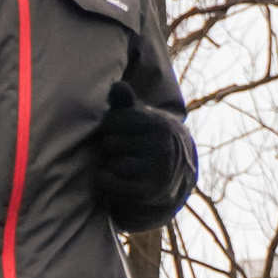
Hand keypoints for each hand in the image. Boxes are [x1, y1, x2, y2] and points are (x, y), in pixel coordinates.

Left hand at [92, 82, 184, 213]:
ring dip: (109, 164)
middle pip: (111, 143)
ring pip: (115, 165)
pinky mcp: (149, 191)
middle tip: (114, 147)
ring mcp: (158, 170)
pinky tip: (109, 176)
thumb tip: (116, 86)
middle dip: (108, 145)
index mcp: (158, 124)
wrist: (170, 170)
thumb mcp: (139, 117)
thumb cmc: (145, 137)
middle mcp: (162, 146)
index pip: (115, 120)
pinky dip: (108, 181)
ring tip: (114, 161)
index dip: (107, 124)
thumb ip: (125, 102)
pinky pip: (117, 185)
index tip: (111, 127)